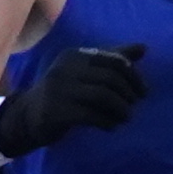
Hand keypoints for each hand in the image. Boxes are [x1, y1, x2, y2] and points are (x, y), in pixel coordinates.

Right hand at [0, 43, 145, 156]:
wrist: (28, 115)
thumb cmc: (65, 91)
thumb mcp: (86, 72)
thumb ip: (112, 59)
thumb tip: (144, 48)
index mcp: (75, 56)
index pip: (114, 61)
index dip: (134, 77)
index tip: (143, 92)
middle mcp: (65, 69)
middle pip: (111, 78)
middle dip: (129, 94)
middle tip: (134, 106)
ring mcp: (59, 90)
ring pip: (103, 96)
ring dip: (121, 109)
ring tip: (125, 117)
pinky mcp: (56, 111)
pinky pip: (91, 115)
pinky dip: (108, 121)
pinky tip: (111, 126)